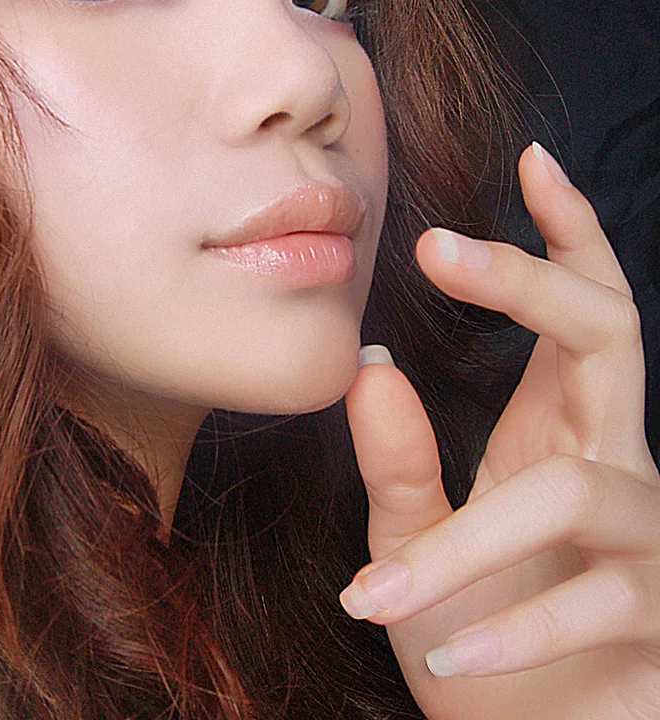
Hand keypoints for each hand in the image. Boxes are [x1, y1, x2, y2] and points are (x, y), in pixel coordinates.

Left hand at [341, 143, 659, 719]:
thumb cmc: (477, 636)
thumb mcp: (416, 545)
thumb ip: (397, 464)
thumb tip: (370, 367)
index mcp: (557, 438)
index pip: (581, 314)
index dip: (566, 235)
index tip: (529, 159)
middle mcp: (615, 470)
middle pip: (609, 337)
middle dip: (531, 283)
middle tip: (439, 249)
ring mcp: (649, 544)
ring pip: (575, 494)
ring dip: (468, 545)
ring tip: (382, 594)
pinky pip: (599, 605)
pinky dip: (508, 630)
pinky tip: (443, 653)